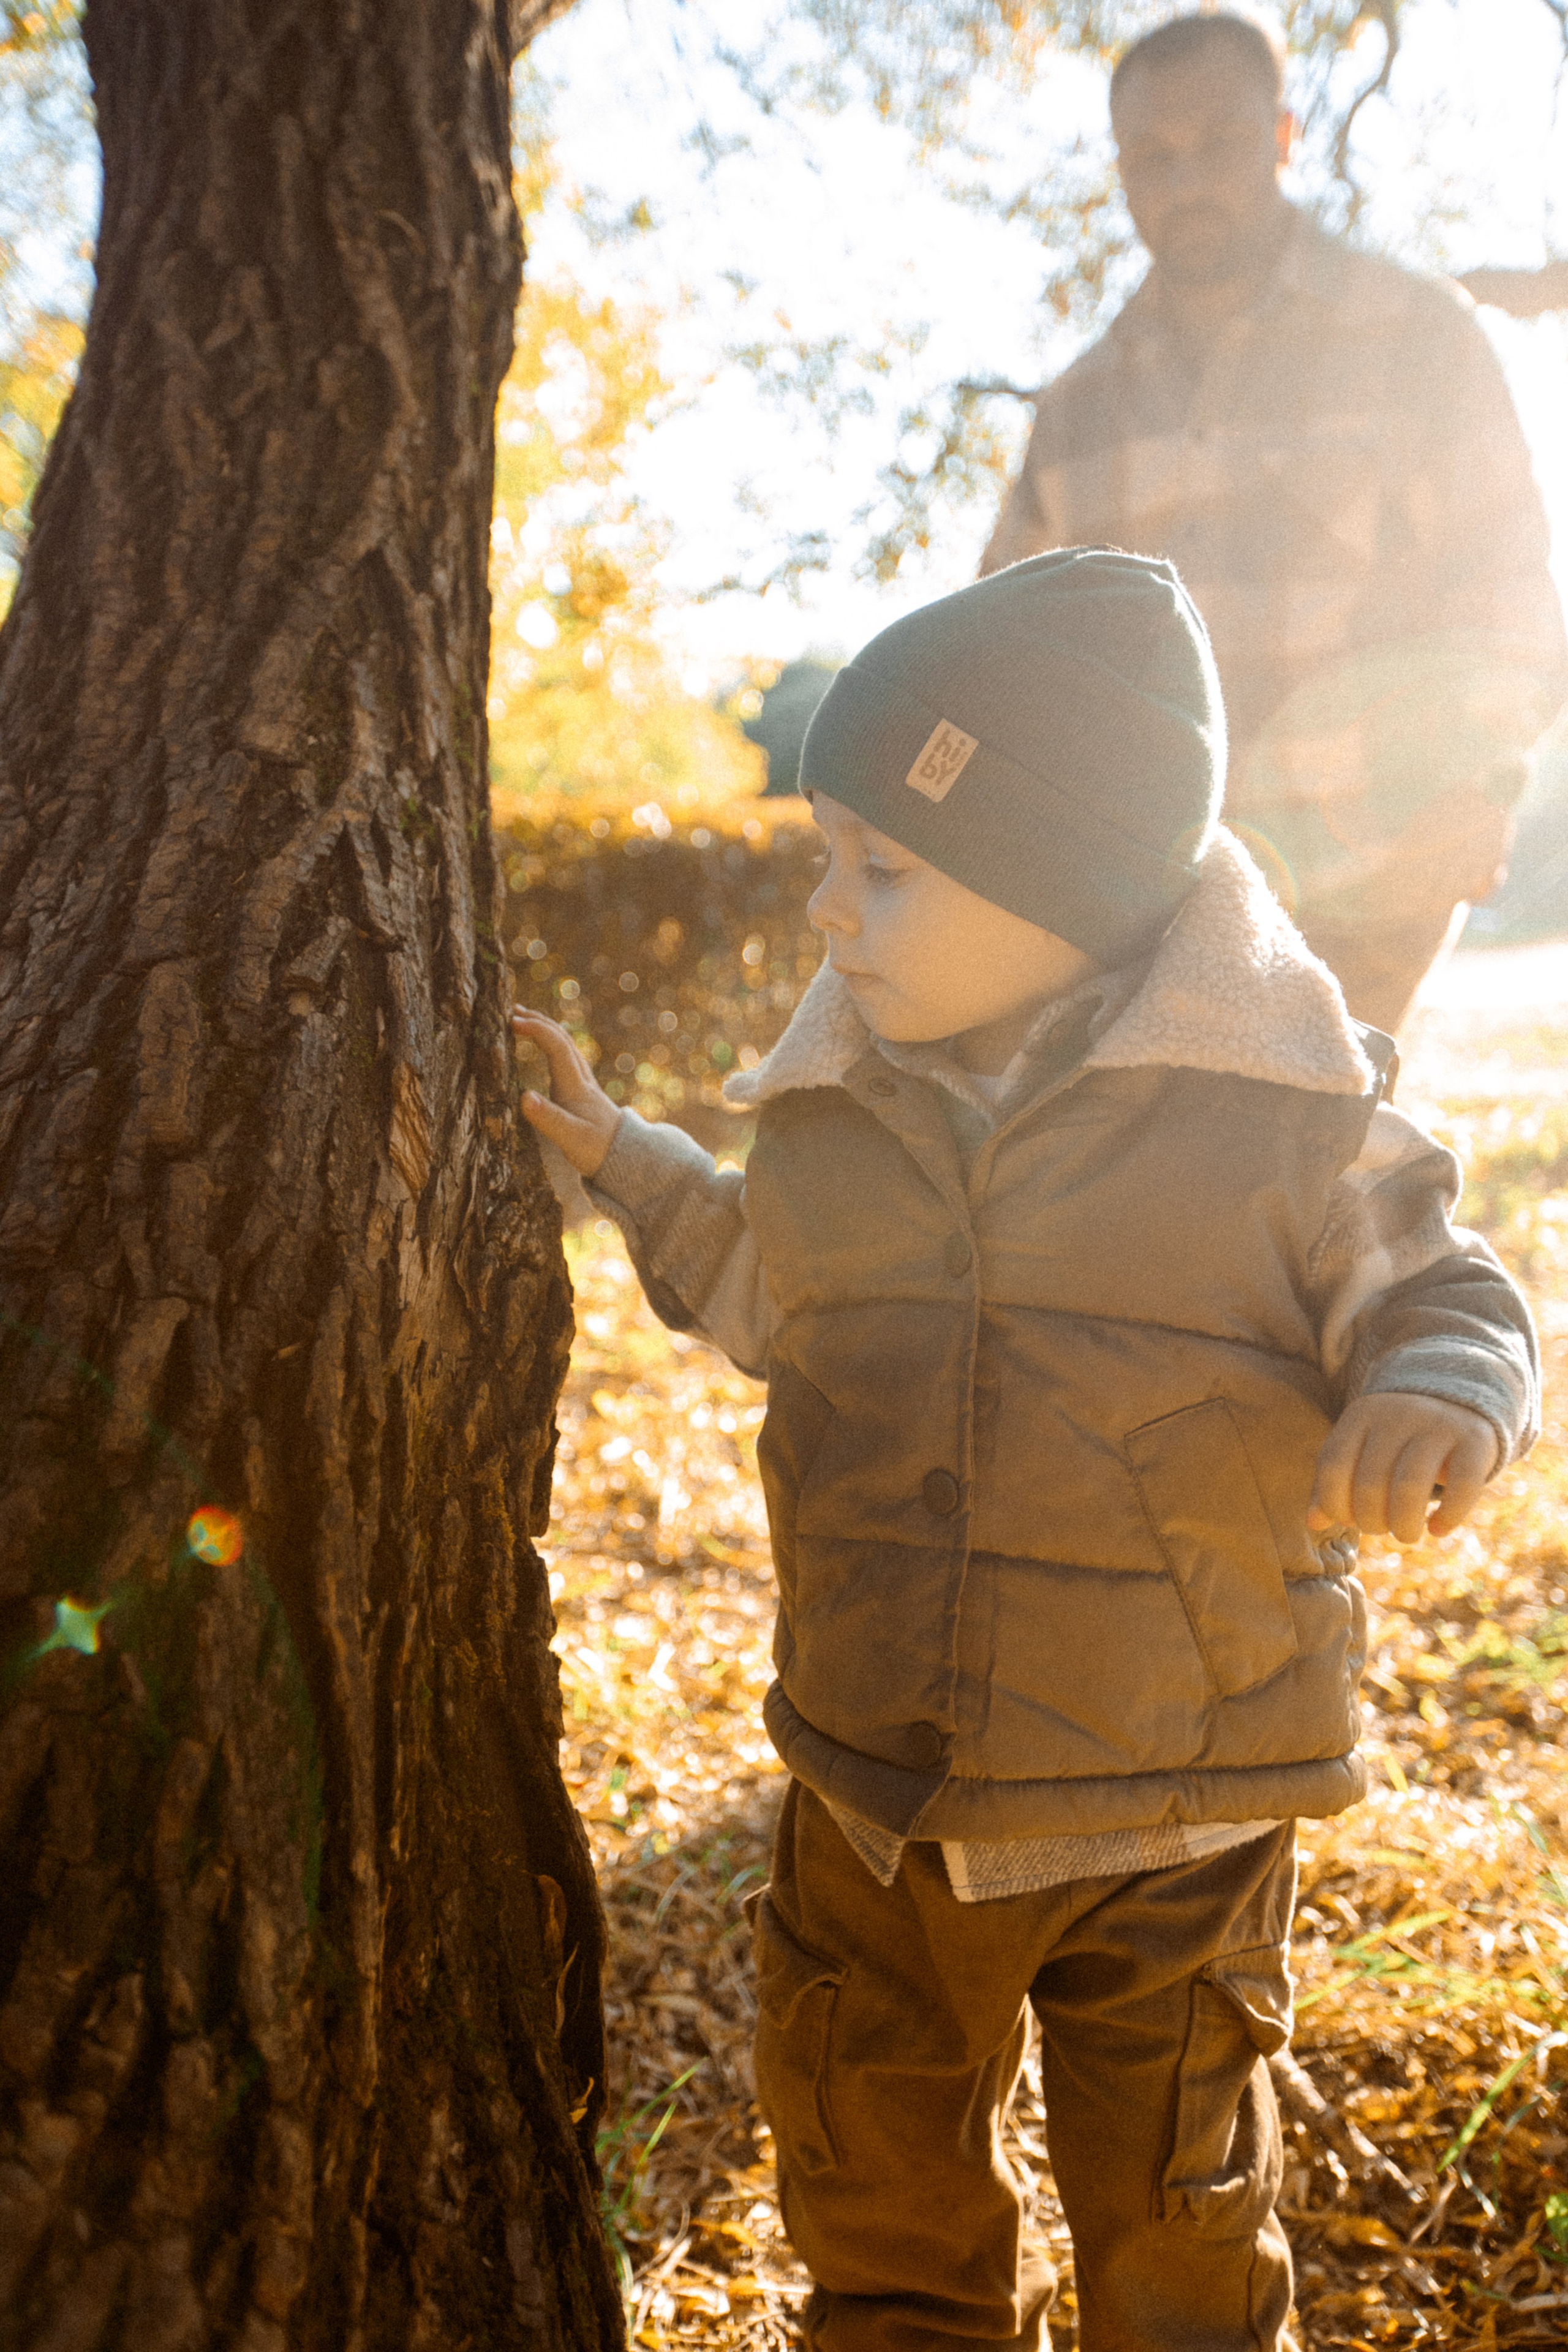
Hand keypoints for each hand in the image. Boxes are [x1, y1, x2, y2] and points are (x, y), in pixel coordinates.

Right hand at [512, 1009, 619, 1178]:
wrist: (627, 1158)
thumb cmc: (598, 1150)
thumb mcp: (571, 1138)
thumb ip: (547, 1118)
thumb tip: (523, 1096)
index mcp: (576, 1086)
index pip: (557, 1046)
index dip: (536, 1029)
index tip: (512, 1021)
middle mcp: (581, 1079)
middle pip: (562, 1039)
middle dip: (538, 1021)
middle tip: (512, 1011)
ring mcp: (583, 1083)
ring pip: (565, 1045)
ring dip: (544, 1029)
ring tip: (522, 1019)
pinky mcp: (582, 1092)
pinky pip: (565, 1057)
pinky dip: (550, 1044)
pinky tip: (542, 1047)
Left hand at [1308, 1394, 1497, 1543]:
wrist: (1457, 1400)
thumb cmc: (1397, 1440)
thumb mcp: (1361, 1448)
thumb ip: (1334, 1481)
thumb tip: (1313, 1522)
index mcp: (1361, 1414)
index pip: (1333, 1466)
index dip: (1334, 1505)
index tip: (1348, 1519)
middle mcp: (1398, 1415)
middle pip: (1371, 1483)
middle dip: (1371, 1521)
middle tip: (1381, 1528)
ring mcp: (1439, 1425)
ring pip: (1410, 1487)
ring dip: (1404, 1525)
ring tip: (1406, 1534)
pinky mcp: (1475, 1441)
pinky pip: (1462, 1487)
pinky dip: (1448, 1517)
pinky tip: (1437, 1530)